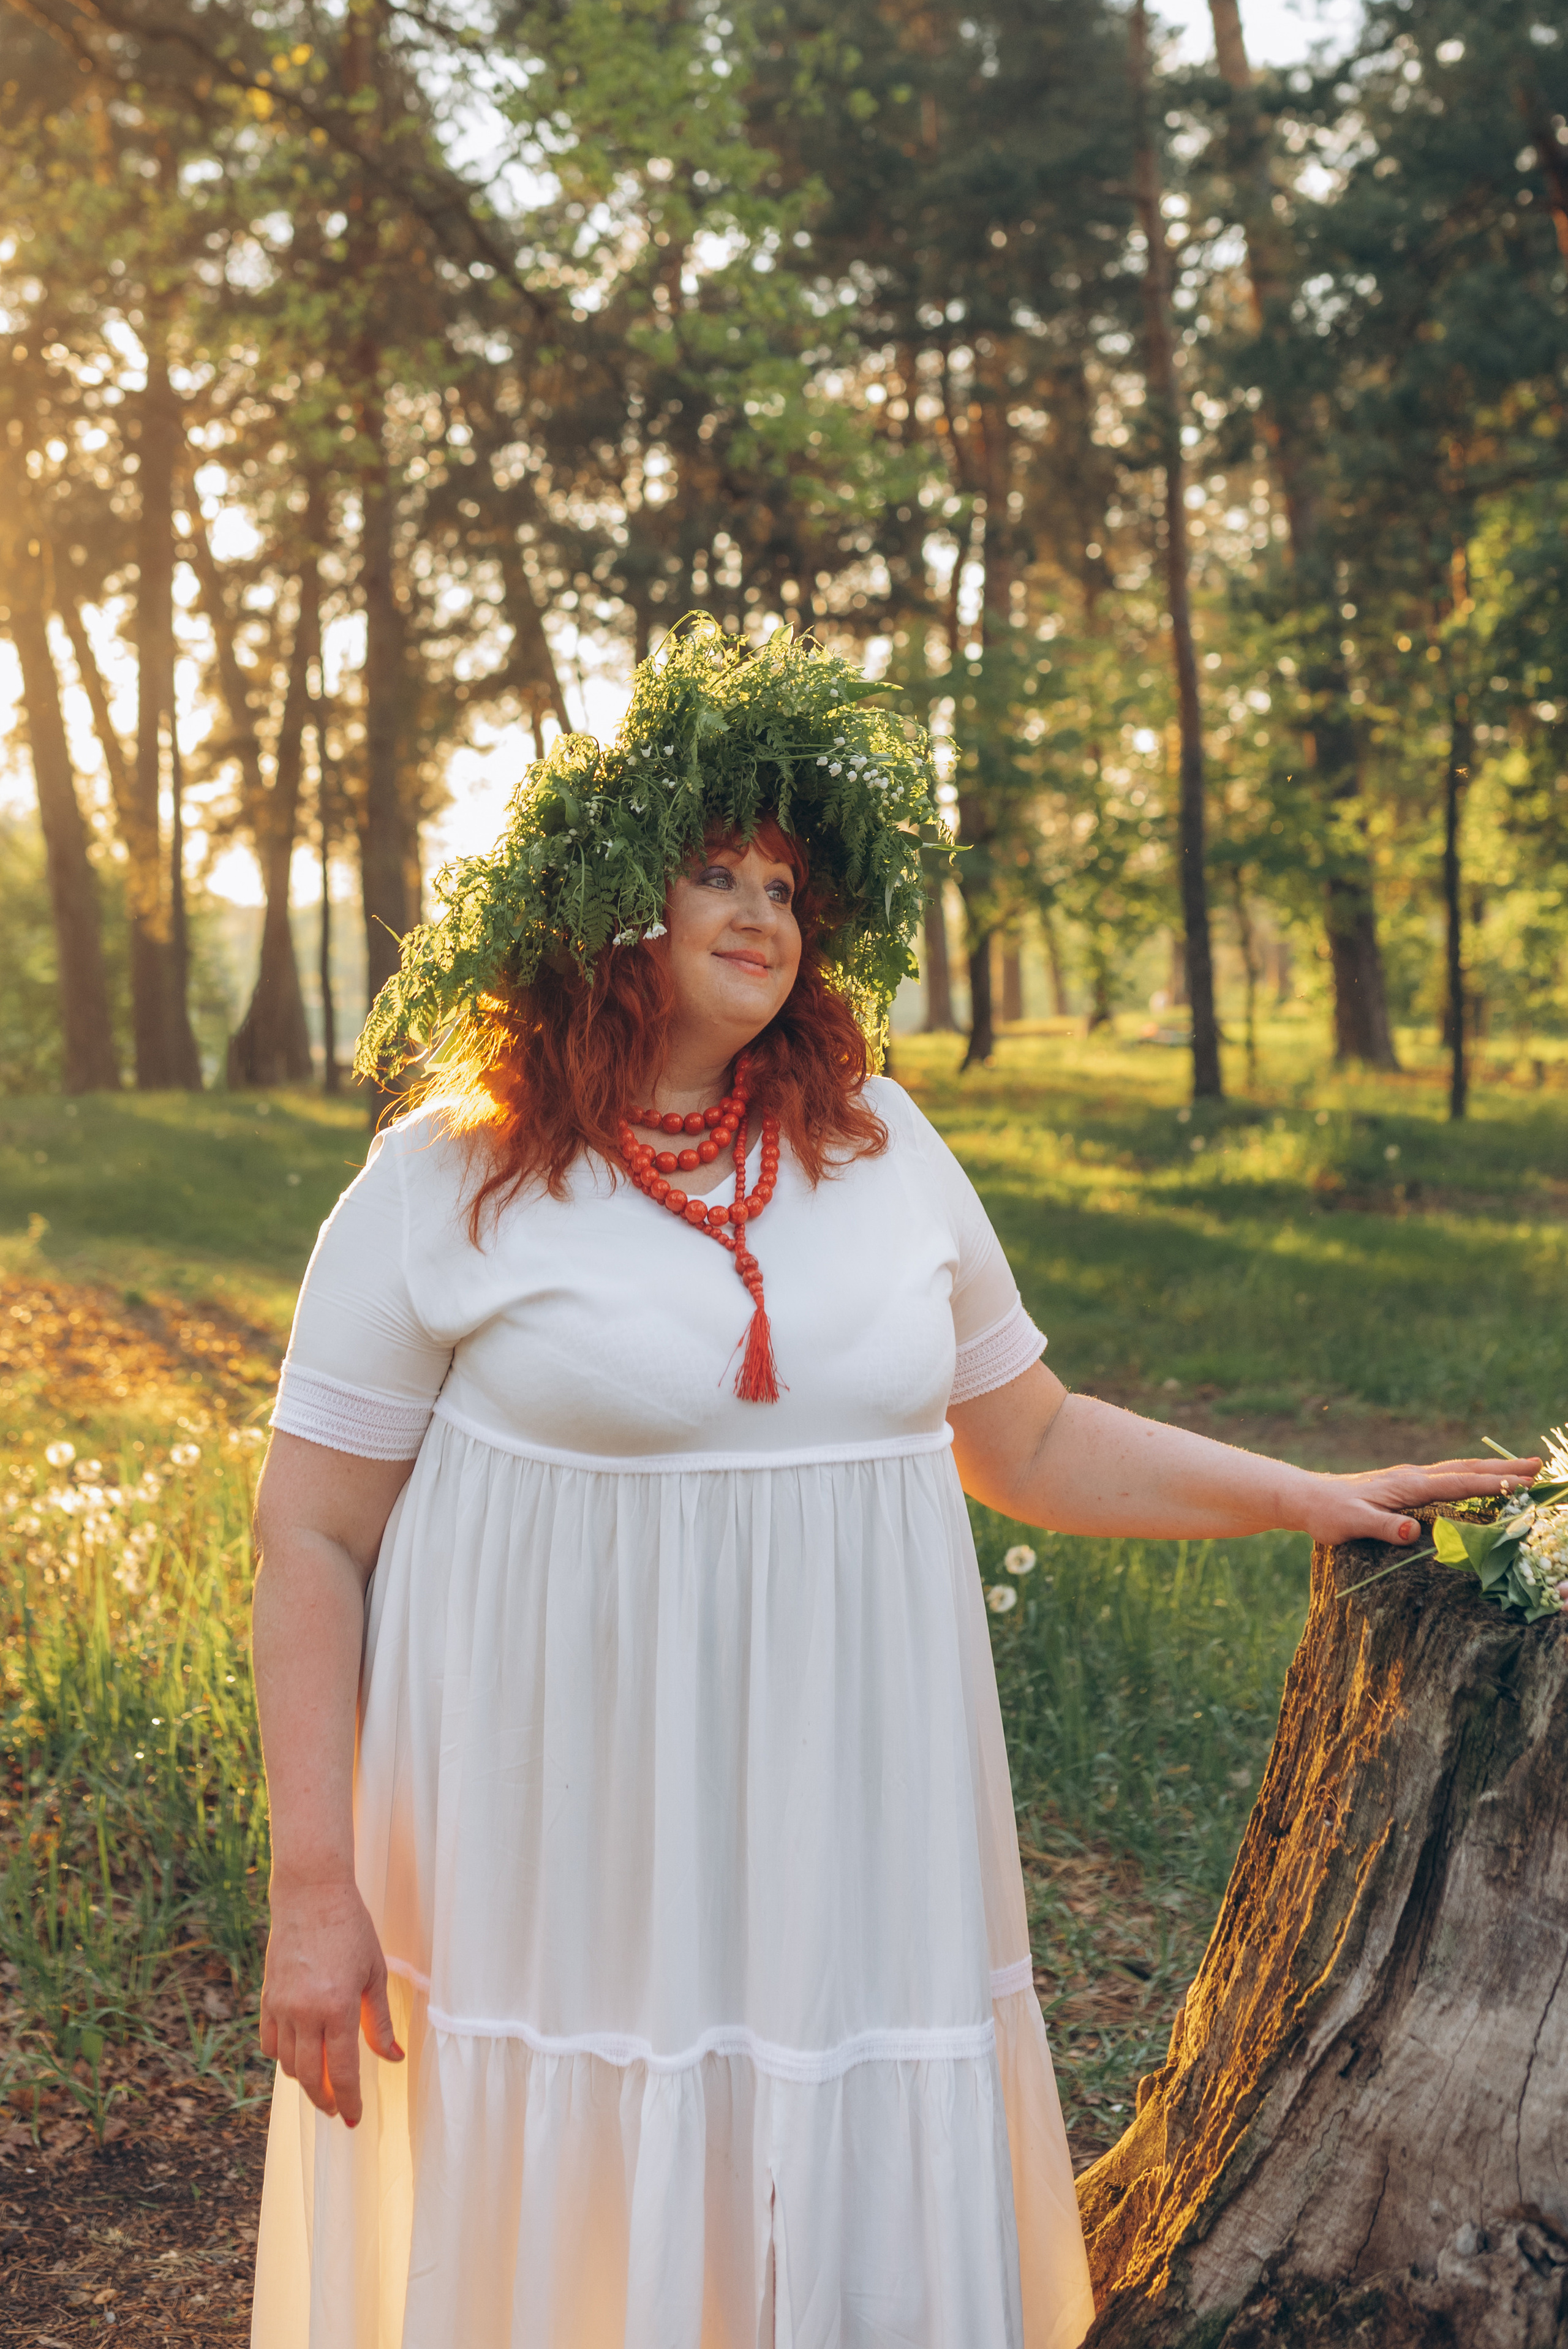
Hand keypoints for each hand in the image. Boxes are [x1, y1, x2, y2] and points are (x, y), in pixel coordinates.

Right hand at [259, 1876, 403, 2127]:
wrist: (311, 1895)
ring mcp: (282, 2006)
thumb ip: (380, 2020)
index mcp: (338, 2008)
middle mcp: (305, 2013)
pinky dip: (282, 2057)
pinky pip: (269, 2042)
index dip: (349, 2101)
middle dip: (326, 2100)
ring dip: (305, 2080)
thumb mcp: (375, 1973)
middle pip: (311, 2077)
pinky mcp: (267, 1997)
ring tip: (322, 2083)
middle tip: (338, 2109)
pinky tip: (298, 2056)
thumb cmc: (351, 1929)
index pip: (342, 2072)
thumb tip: (393, 2057)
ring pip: (287, 2064)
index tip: (354, 2119)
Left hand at [1299, 1456, 1541, 1549]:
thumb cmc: (1330, 1514)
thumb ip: (1384, 1528)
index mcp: (1408, 1485)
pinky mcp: (1405, 1485)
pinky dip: (1471, 1476)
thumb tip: (1413, 1531)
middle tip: (1539, 1465)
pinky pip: (1448, 1478)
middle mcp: (1414, 1477)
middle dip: (1503, 1469)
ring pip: (1459, 1470)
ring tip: (1522, 1469)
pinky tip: (1480, 1482)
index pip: (1458, 1484)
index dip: (1492, 1484)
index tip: (1524, 1482)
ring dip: (1491, 1470)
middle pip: (1466, 1470)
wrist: (1308, 1498)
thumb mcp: (1354, 1525)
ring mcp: (1410, 1478)